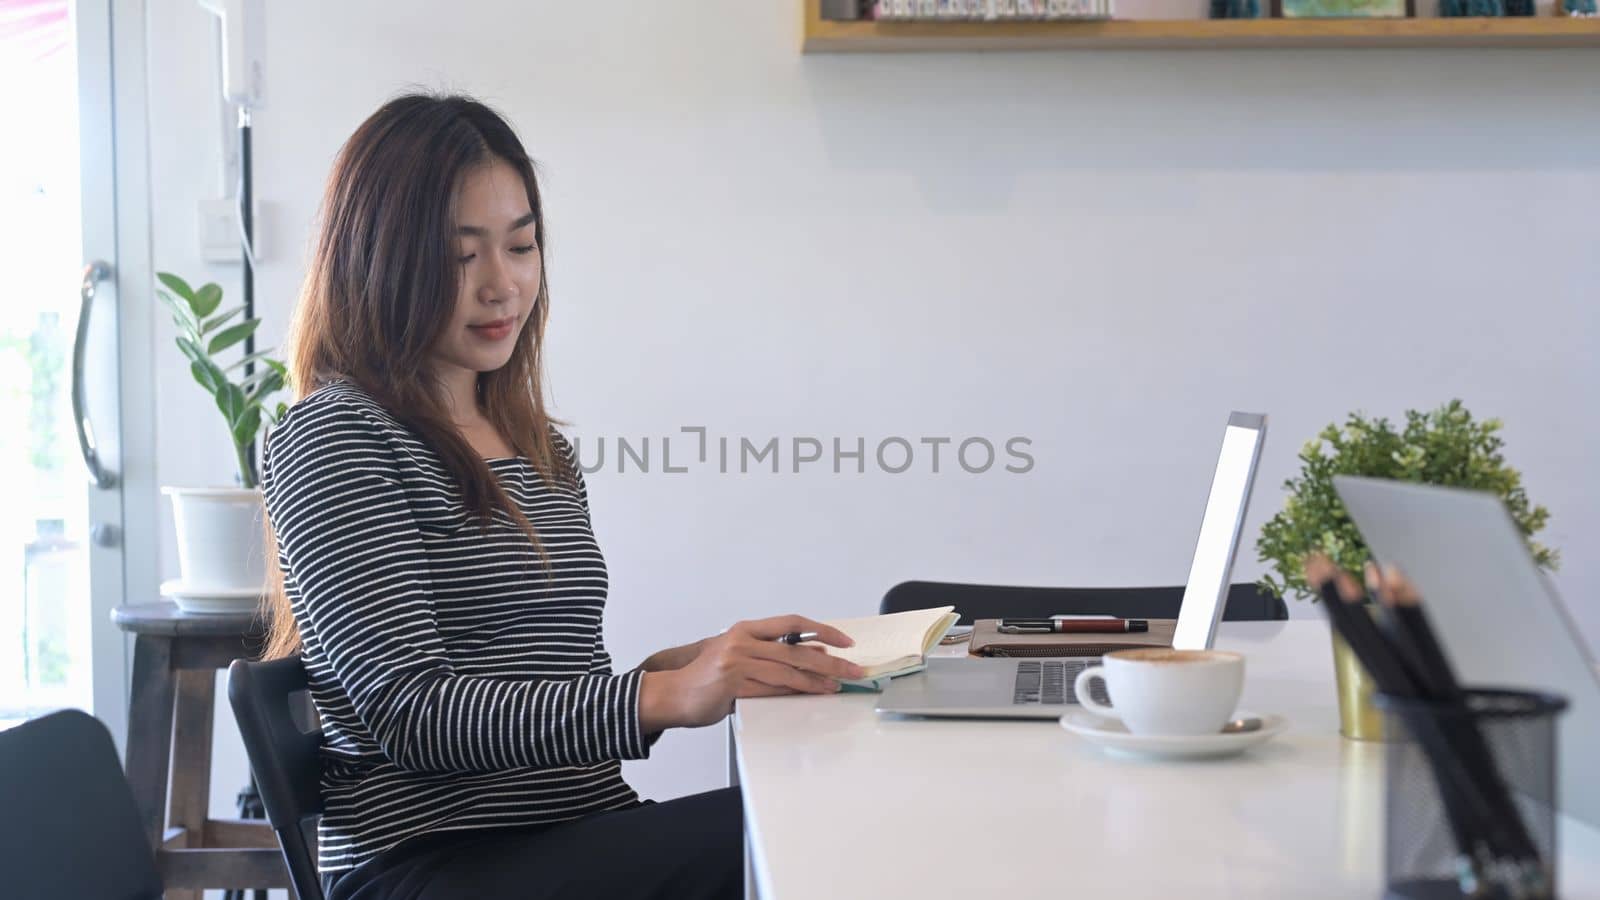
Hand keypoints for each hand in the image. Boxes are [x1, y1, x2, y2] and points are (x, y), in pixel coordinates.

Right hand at [640, 616, 865, 729]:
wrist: (672, 694)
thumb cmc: (706, 678)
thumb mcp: (737, 656)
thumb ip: (769, 655)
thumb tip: (812, 657)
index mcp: (745, 630)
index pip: (792, 623)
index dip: (821, 630)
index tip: (844, 641)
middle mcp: (742, 641)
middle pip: (796, 649)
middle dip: (830, 660)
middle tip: (853, 668)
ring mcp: (737, 662)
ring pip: (788, 670)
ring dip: (818, 680)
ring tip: (838, 685)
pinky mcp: (733, 684)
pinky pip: (772, 689)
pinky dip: (796, 692)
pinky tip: (812, 695)